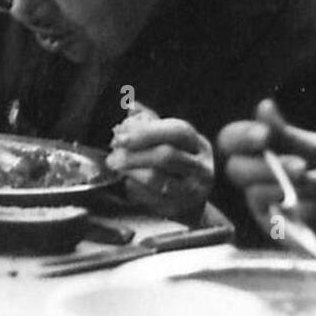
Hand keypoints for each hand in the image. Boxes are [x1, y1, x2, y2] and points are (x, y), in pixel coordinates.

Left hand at [106, 102, 214, 220]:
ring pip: (156, 179)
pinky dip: (133, 189)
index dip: (148, 131)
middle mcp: (202, 169)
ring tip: (117, 167)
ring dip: (130, 171)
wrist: (190, 203)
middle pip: (167, 156)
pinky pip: (149, 198)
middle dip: (134, 154)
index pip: (178, 132)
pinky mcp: (179, 210)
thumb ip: (151, 123)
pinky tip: (128, 183)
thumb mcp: (171, 143)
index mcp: (199, 146)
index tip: (121, 135)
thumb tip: (131, 105)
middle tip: (113, 156)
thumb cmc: (176, 166)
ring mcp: (193, 192)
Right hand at [217, 99, 315, 258]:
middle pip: (235, 168)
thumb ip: (288, 135)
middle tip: (301, 167)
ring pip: (253, 192)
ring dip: (292, 185)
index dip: (240, 136)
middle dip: (265, 165)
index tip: (263, 135)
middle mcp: (260, 180)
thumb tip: (263, 106)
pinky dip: (303, 205)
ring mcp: (267, 208)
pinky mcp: (277, 232)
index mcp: (268, 154)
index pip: (232, 141)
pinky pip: (274, 216)